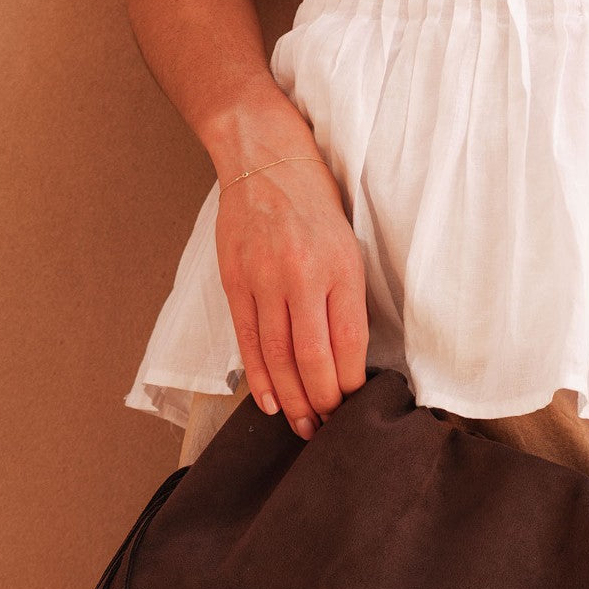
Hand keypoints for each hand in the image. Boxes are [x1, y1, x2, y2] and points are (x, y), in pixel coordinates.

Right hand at [214, 149, 369, 438]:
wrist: (264, 158)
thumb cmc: (314, 207)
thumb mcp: (348, 249)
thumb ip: (347, 302)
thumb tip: (348, 362)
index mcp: (340, 269)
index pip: (348, 345)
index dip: (350, 386)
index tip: (354, 408)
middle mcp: (302, 277)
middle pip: (312, 360)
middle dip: (322, 403)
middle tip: (328, 429)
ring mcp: (264, 280)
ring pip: (278, 358)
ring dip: (292, 400)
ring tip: (303, 426)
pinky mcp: (235, 282)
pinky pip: (247, 342)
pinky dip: (259, 378)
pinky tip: (270, 403)